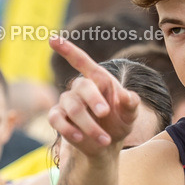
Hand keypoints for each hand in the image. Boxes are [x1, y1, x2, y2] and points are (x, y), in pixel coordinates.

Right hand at [47, 36, 139, 156]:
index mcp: (98, 79)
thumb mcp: (130, 114)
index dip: (68, 50)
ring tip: (105, 140)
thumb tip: (128, 96)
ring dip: (89, 125)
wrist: (107, 144)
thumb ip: (131, 104)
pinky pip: (56, 119)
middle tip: (105, 114)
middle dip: (94, 100)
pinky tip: (80, 138)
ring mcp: (66, 102)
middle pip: (82, 86)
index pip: (81, 61)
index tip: (53, 40)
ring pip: (72, 108)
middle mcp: (80, 88)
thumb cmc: (119, 122)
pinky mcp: (57, 118)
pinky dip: (69, 130)